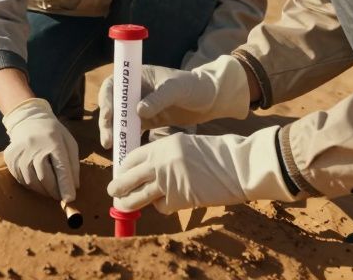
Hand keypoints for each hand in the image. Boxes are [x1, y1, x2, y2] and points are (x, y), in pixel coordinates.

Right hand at [1, 98, 79, 201]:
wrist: (28, 119)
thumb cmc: (53, 133)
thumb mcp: (69, 143)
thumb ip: (73, 165)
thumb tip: (73, 188)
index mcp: (53, 141)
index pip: (60, 167)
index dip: (65, 186)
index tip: (70, 199)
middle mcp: (34, 146)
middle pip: (44, 178)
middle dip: (54, 191)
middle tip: (60, 196)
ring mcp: (20, 152)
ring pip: (32, 182)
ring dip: (43, 190)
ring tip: (50, 189)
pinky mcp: (10, 158)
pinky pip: (22, 179)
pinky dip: (32, 185)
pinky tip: (38, 181)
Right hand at [97, 55, 250, 148]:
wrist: (210, 99)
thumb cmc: (193, 86)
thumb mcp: (176, 88)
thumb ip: (159, 98)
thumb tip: (138, 110)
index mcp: (138, 77)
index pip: (114, 86)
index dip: (106, 100)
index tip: (107, 116)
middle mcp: (135, 91)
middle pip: (112, 105)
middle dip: (107, 122)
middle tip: (109, 140)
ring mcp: (140, 107)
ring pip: (120, 120)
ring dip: (115, 133)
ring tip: (114, 149)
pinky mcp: (147, 121)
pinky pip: (132, 131)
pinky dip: (127, 140)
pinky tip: (126, 152)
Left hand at [105, 126, 299, 213]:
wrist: (239, 165)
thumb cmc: (219, 154)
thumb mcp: (187, 145)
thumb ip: (167, 156)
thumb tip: (149, 170)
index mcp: (163, 145)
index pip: (132, 157)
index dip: (123, 168)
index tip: (121, 173)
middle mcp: (160, 162)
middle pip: (128, 178)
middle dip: (118, 187)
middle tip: (113, 192)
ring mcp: (168, 182)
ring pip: (137, 196)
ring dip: (129, 203)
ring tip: (123, 206)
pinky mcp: (178, 199)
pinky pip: (161, 206)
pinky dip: (162, 207)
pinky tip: (169, 203)